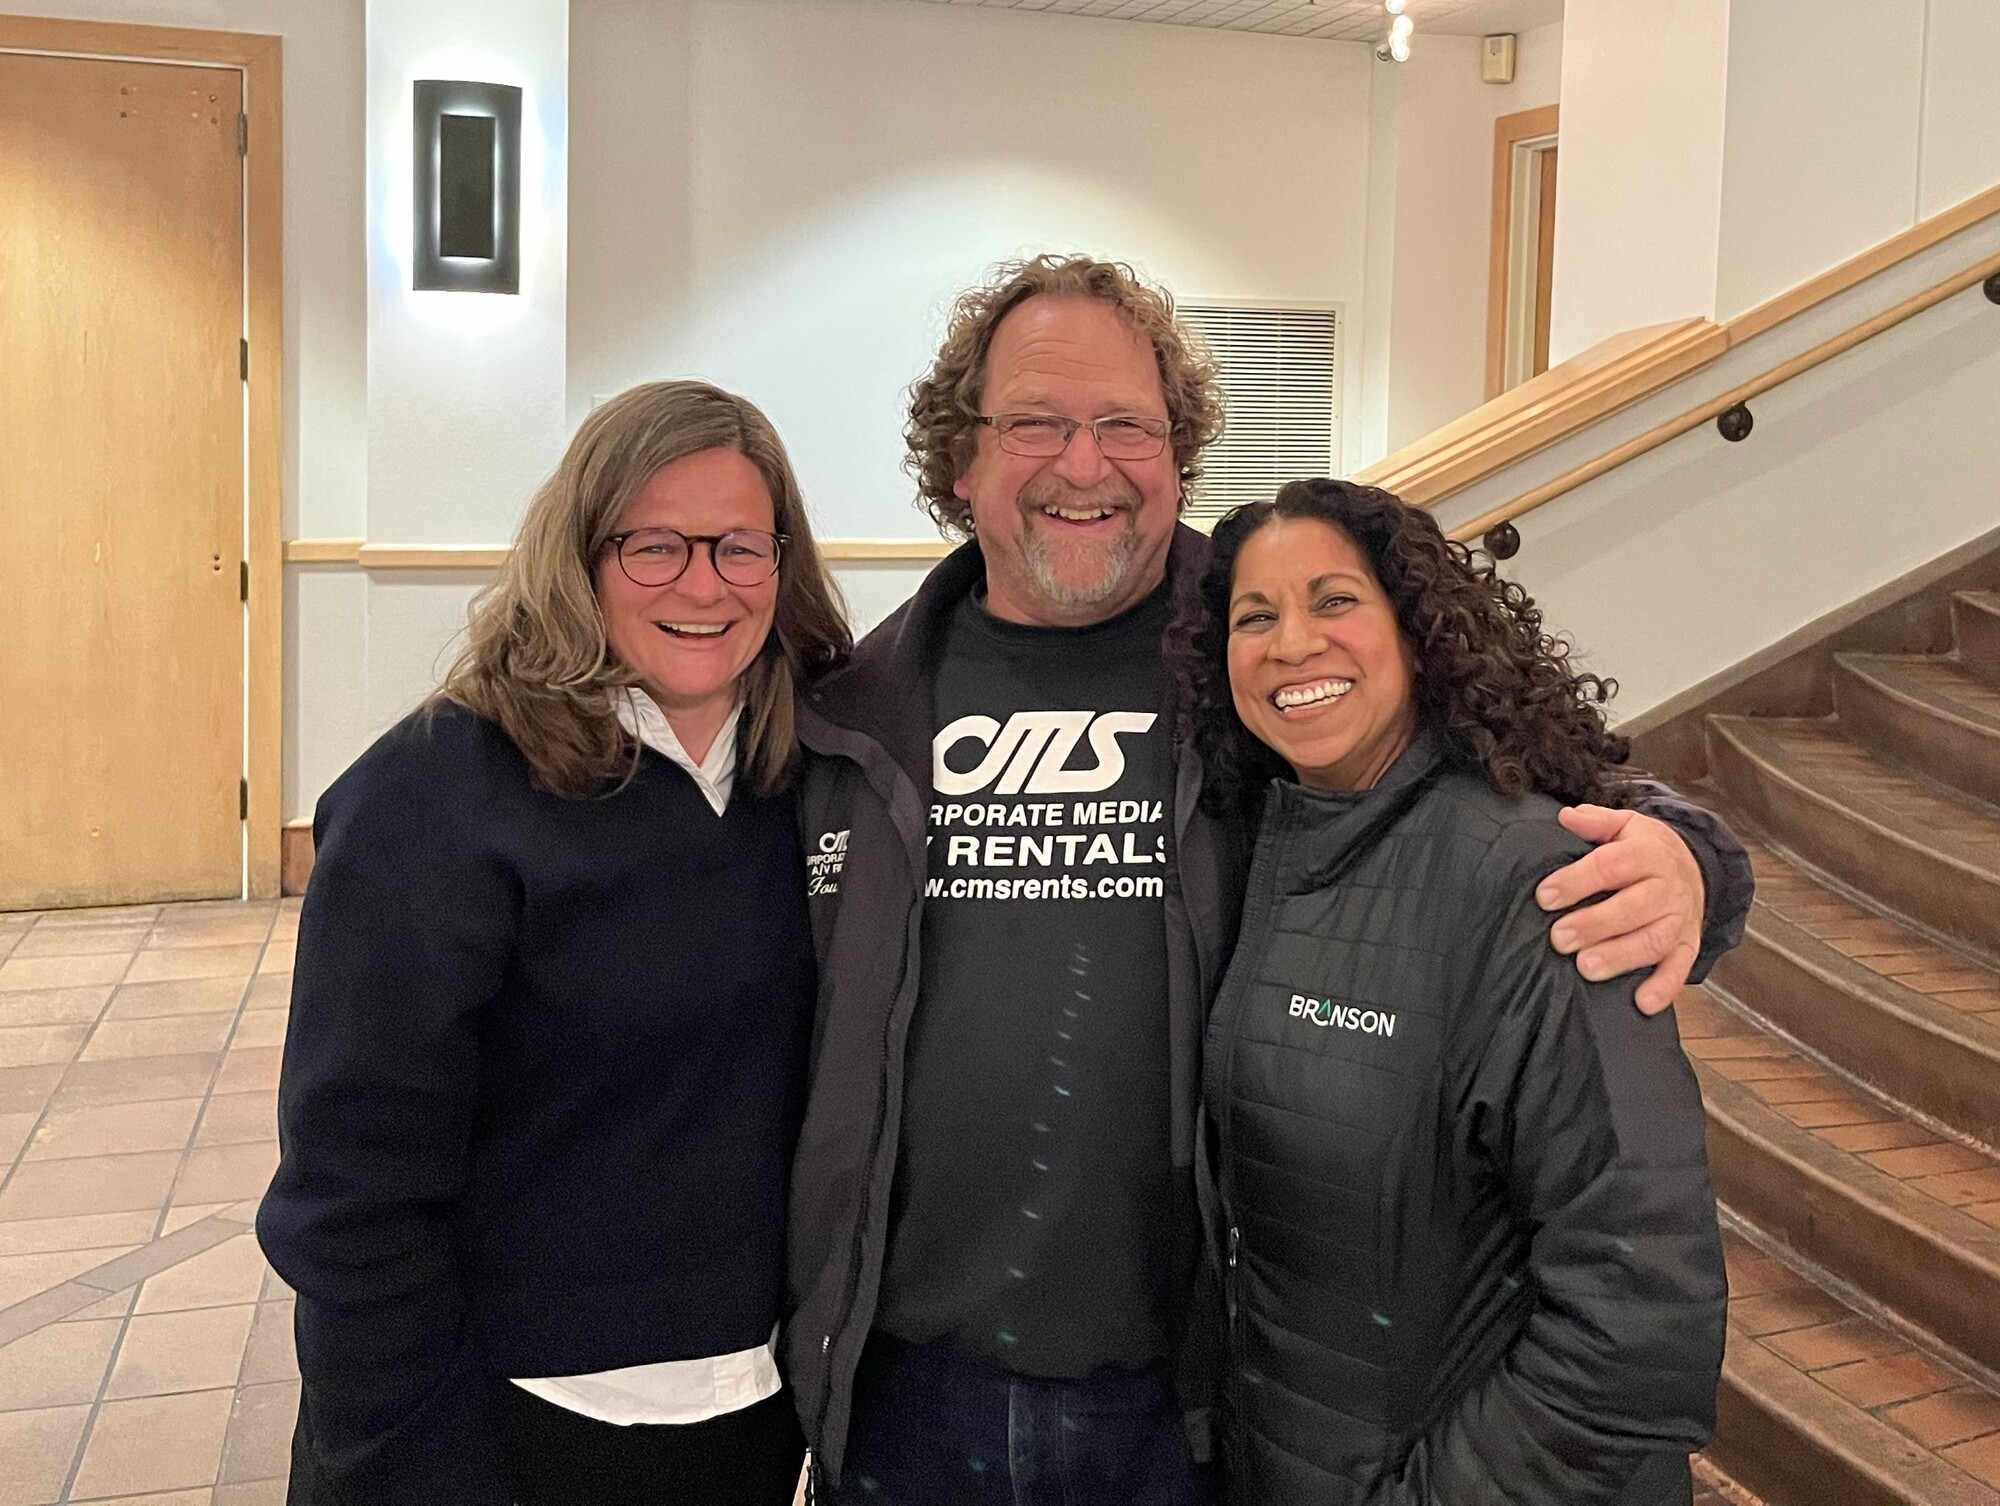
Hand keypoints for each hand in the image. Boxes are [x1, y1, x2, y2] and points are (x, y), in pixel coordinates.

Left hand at [1538, 806, 1705, 1015]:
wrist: (1696, 866)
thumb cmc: (1645, 849)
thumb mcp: (1624, 825)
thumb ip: (1596, 821)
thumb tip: (1567, 817)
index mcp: (1647, 854)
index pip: (1610, 866)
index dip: (1576, 882)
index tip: (1544, 897)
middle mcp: (1667, 888)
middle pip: (1632, 908)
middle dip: (1594, 925)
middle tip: (1559, 939)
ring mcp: (1680, 919)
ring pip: (1653, 940)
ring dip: (1620, 957)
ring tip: (1586, 968)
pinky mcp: (1688, 945)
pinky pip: (1680, 968)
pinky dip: (1663, 987)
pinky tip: (1641, 1002)